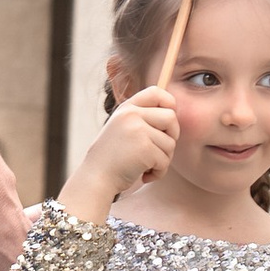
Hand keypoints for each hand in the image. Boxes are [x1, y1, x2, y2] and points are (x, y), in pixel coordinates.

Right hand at [59, 90, 179, 225]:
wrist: (96, 178)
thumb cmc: (112, 158)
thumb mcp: (122, 129)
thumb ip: (142, 119)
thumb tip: (173, 112)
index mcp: (127, 109)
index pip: (156, 92)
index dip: (169, 105)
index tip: (167, 123)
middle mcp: (131, 115)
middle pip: (171, 117)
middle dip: (172, 136)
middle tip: (160, 150)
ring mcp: (138, 131)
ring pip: (170, 142)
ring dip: (163, 159)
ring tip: (147, 166)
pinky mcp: (144, 149)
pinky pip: (165, 160)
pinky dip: (158, 172)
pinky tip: (144, 175)